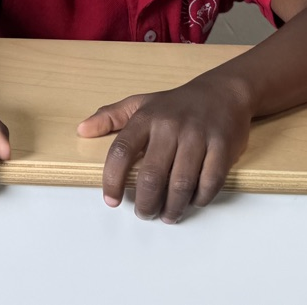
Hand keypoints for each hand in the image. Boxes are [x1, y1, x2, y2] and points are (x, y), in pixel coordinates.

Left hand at [77, 77, 251, 222]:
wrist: (225, 91)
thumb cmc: (179, 103)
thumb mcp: (142, 102)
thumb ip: (111, 116)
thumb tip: (82, 130)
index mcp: (147, 117)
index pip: (121, 151)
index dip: (112, 180)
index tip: (111, 200)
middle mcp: (171, 125)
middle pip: (151, 176)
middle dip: (146, 204)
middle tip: (145, 213)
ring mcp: (198, 135)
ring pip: (180, 184)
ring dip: (172, 208)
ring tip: (168, 215)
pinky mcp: (222, 146)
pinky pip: (209, 182)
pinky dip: (200, 198)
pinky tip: (193, 201)